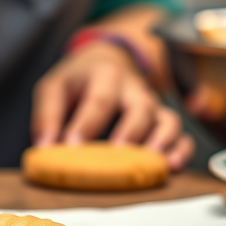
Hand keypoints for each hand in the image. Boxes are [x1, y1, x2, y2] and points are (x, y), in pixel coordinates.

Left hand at [31, 41, 193, 170]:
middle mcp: (132, 88)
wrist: (107, 59)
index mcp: (103, 75)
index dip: (86, 124)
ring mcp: (151, 103)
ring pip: (168, 119)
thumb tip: (44, 149)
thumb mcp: (54, 86)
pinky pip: (181, 133)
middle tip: (119, 153)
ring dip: (163, 141)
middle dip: (131, 131)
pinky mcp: (162, 118)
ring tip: (154, 163)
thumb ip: (47, 115)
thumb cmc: (78, 79)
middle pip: (140, 107)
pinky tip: (173, 166)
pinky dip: (181, 149)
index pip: (98, 99)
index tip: (72, 146)